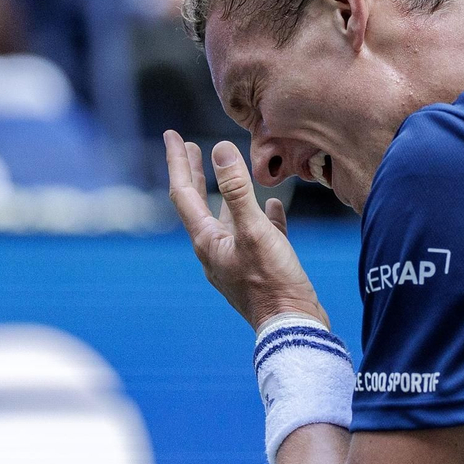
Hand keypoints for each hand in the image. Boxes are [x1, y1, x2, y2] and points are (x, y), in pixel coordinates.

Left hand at [164, 130, 329, 330]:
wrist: (292, 328)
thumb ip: (238, 190)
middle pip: (199, 205)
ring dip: (228, 195)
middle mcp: (216, 251)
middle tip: (189, 148)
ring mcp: (236, 262)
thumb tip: (220, 149)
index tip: (171, 135)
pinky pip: (256, 236)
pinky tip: (275, 207)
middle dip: (195, 174)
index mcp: (207, 242)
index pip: (183, 193)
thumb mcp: (254, 231)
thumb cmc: (272, 283)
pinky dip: (261, 217)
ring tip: (231, 173)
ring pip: (228, 220)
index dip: (178, 162)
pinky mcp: (259, 270)